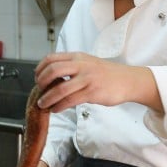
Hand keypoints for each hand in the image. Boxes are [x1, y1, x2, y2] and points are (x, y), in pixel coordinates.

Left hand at [35, 52, 162, 112]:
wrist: (129, 81)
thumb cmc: (107, 74)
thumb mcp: (88, 63)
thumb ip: (72, 67)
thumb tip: (52, 76)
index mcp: (78, 57)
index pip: (52, 58)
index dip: (40, 68)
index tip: (37, 77)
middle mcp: (81, 65)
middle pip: (53, 70)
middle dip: (41, 82)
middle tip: (38, 91)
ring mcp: (87, 78)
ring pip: (60, 88)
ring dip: (47, 98)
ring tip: (42, 104)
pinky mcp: (92, 92)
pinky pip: (70, 100)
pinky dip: (59, 106)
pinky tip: (55, 109)